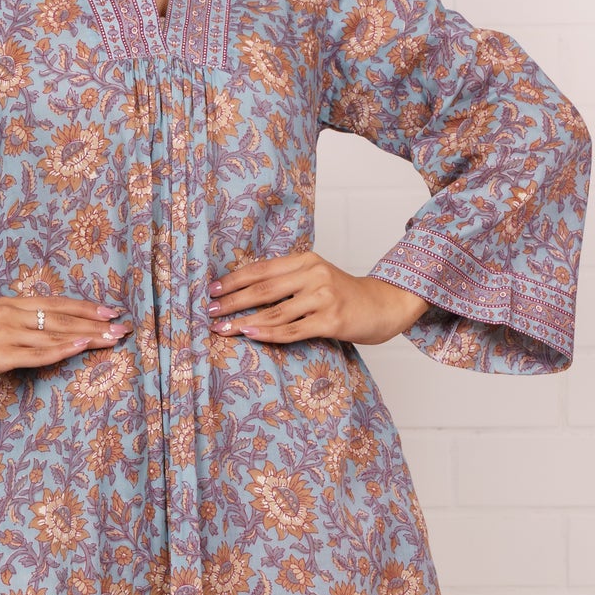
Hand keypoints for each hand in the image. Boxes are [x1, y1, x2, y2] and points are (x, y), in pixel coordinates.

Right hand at [0, 294, 132, 390]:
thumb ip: (16, 326)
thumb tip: (42, 333)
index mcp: (10, 304)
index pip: (56, 304)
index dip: (85, 307)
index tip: (111, 311)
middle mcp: (12, 314)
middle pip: (62, 316)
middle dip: (96, 322)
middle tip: (124, 326)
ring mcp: (6, 334)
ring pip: (55, 333)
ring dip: (87, 336)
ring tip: (113, 338)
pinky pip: (37, 353)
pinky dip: (61, 349)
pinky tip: (80, 346)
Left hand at [206, 252, 429, 345]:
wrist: (385, 305)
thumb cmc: (344, 295)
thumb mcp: (316, 277)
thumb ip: (288, 281)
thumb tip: (245, 293)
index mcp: (306, 260)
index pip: (262, 269)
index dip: (235, 280)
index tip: (213, 291)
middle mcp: (314, 274)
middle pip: (263, 290)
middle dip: (232, 302)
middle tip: (209, 311)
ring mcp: (324, 297)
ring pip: (274, 313)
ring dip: (244, 322)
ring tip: (222, 330)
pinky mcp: (331, 320)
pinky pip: (292, 330)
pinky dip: (268, 334)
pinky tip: (250, 335)